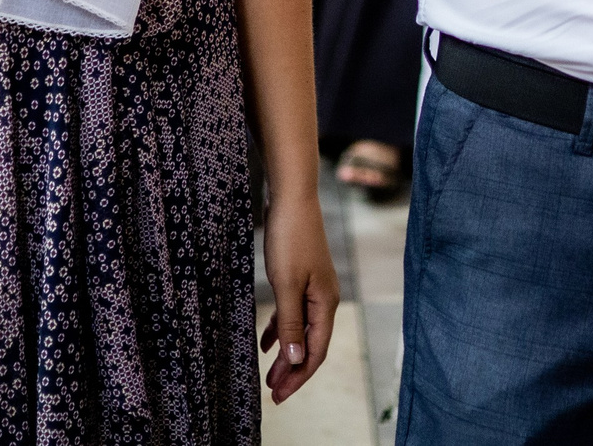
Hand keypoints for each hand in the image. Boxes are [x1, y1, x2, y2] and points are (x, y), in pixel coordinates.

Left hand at [259, 191, 338, 403]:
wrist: (292, 198)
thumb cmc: (290, 238)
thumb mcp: (287, 285)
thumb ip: (290, 323)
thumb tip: (295, 359)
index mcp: (326, 303)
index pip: (315, 351)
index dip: (298, 376)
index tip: (279, 396)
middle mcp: (325, 299)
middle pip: (310, 344)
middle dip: (292, 371)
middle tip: (272, 393)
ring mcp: (314, 288)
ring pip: (301, 330)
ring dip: (286, 353)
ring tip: (269, 375)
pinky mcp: (302, 278)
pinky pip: (293, 313)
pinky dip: (281, 330)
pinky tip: (267, 342)